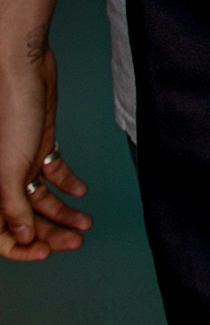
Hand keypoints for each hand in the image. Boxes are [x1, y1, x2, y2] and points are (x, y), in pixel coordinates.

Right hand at [0, 40, 89, 259]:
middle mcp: (4, 181)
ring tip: (86, 223)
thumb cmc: (11, 114)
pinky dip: (68, 183)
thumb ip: (13, 206)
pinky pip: (53, 172)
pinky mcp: (40, 145)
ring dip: (64, 212)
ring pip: (43, 199)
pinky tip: (82, 192)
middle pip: (27, 219)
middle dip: (52, 233)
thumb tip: (24, 238)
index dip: (23, 249)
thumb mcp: (9, 168)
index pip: (2, 234)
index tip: (48, 253)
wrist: (26, 71)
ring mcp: (22, 164)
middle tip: (77, 241)